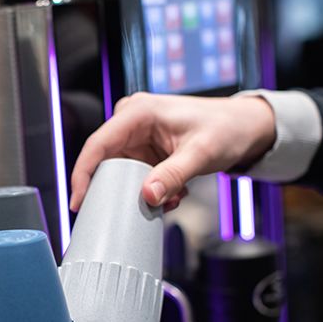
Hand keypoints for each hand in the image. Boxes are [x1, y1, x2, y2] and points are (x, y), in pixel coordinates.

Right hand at [69, 92, 276, 211]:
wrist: (244, 127)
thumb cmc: (226, 128)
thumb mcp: (201, 154)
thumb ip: (173, 175)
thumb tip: (147, 196)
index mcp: (138, 112)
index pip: (97, 145)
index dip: (83, 175)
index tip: (78, 202)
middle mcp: (131, 121)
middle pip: (105, 162)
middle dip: (120, 190)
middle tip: (135, 209)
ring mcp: (137, 136)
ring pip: (121, 173)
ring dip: (140, 192)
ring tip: (170, 199)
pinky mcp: (145, 150)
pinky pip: (135, 176)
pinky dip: (151, 190)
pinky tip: (173, 194)